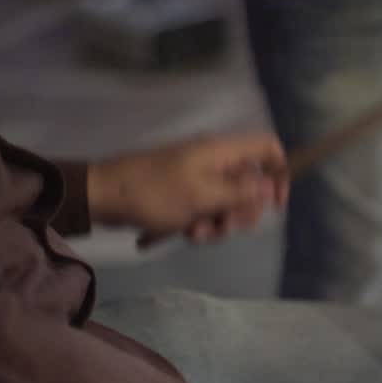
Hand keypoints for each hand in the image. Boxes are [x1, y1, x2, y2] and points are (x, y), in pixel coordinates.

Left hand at [87, 132, 287, 246]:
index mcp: (221, 152)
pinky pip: (209, 209)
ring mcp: (200, 177)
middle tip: (226, 225)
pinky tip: (186, 233)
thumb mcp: (202, 196)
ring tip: (197, 233)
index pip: (267, 148)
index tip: (274, 205)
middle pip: (252, 183)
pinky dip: (203, 223)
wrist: (103, 196)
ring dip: (220, 222)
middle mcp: (215, 161)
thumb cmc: (154, 193)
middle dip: (243, 210)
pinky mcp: (186, 193)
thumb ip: (240, 192)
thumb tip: (270, 186)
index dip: (279, 173)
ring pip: (230, 202)